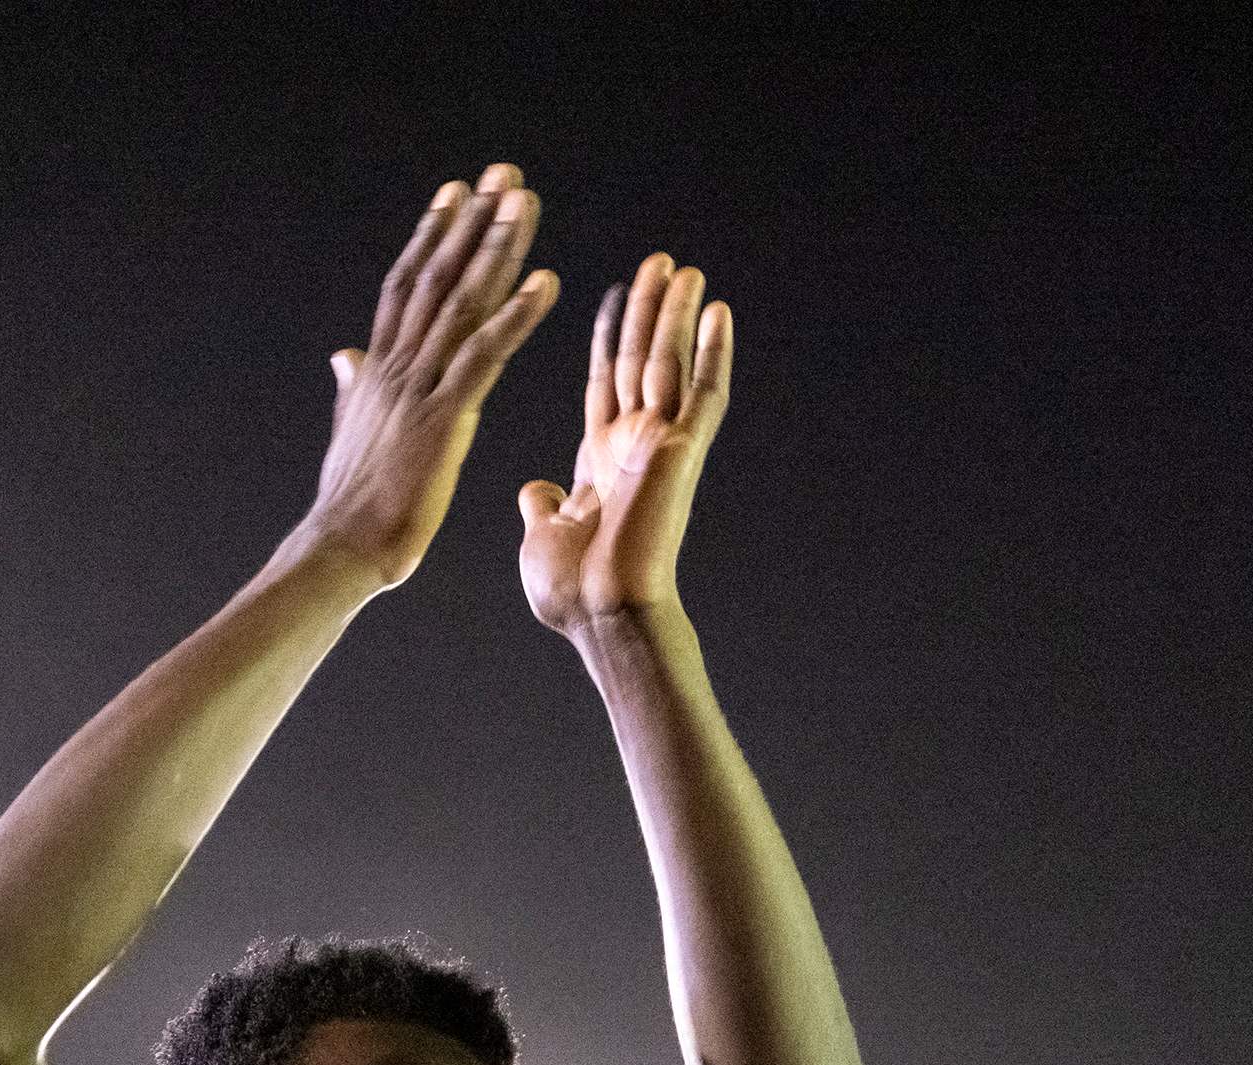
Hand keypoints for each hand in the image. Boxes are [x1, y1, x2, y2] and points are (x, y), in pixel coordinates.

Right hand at [298, 165, 559, 586]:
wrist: (343, 547)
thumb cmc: (351, 502)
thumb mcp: (351, 429)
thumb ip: (352, 386)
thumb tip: (344, 354)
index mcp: (379, 367)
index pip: (406, 285)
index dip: (431, 235)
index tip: (456, 193)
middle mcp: (397, 364)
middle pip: (437, 275)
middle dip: (472, 221)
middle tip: (502, 174)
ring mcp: (419, 387)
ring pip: (462, 302)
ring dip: (497, 248)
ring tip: (525, 203)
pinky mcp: (444, 417)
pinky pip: (487, 355)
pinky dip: (518, 315)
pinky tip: (547, 282)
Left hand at [518, 253, 732, 634]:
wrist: (601, 614)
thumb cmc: (573, 592)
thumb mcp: (544, 538)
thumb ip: (544, 508)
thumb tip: (533, 492)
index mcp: (600, 460)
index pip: (607, 382)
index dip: (611, 338)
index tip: (615, 297)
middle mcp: (634, 445)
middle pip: (642, 361)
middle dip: (649, 310)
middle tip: (659, 263)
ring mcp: (661, 446)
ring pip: (671, 363)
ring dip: (676, 315)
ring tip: (682, 268)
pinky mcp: (682, 453)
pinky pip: (704, 394)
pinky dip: (713, 353)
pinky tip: (719, 312)